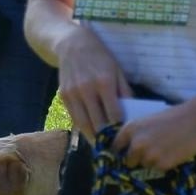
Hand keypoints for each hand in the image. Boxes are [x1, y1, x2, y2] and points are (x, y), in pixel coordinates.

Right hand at [53, 25, 131, 140]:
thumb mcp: (117, 70)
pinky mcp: (63, 95)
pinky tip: (91, 134)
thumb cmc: (100, 56)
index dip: (120, 130)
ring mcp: (72, 93)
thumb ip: (124, 91)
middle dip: (107, 138)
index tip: (127, 140)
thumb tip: (132, 112)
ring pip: (83, 123)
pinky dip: (83, 128)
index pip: (114, 114)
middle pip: (98, 122)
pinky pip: (74, 117)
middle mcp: (86, 89)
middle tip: (116, 150)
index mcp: (104, 82)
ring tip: (103, 147)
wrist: (71, 44)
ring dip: (93, 138)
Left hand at [113, 99, 195, 174]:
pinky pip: (158, 169)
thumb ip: (135, 134)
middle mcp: (136, 144)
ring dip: (151, 162)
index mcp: (129, 129)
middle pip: (128, 161)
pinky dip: (164, 164)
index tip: (123, 155)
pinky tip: (172, 153)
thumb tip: (126, 149)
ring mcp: (149, 155)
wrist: (195, 118)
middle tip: (148, 154)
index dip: (120, 152)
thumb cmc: (172, 117)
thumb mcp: (146, 122)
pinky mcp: (163, 164)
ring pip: (144, 165)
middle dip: (136, 159)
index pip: (115, 147)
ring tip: (164, 150)